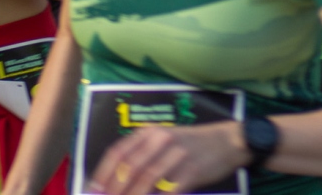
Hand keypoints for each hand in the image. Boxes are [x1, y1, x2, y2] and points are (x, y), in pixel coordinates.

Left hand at [91, 121, 247, 194]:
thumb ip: (143, 154)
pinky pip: (168, 192)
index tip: (91, 191)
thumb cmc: (194, 143)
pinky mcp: (192, 172)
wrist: (230, 141)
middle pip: (130, 168)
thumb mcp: (167, 140)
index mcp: (152, 132)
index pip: (119, 152)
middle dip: (113, 190)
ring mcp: (178, 155)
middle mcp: (163, 140)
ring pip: (146, 181)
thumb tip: (115, 181)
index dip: (102, 174)